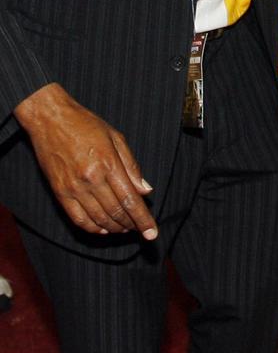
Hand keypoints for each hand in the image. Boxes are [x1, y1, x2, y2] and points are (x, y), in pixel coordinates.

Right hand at [14, 83, 157, 238]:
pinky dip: (93, 228)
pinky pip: (78, 219)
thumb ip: (132, 166)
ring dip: (115, 228)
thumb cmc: (86, 124)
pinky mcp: (60, 193)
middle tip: (141, 230)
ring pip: (99, 219)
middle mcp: (91, 179)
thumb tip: (145, 191)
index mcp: (108, 164)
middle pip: (117, 212)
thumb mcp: (116, 137)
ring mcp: (74, 188)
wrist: (51, 119)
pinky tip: (104, 228)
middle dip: (132, 225)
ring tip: (125, 229)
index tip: (152, 233)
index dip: (143, 219)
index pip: (131, 200)